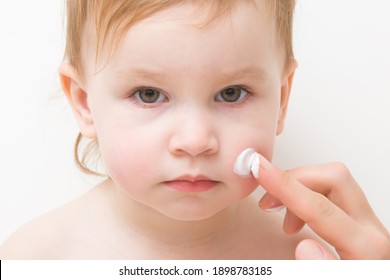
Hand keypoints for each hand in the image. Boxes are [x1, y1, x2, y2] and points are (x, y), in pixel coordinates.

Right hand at [255, 156, 389, 258]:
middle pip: (335, 178)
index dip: (286, 186)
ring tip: (276, 212)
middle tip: (266, 200)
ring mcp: (367, 225)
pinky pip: (332, 193)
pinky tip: (293, 219)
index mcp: (367, 251)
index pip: (320, 207)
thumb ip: (320, 272)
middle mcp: (372, 231)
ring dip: (298, 188)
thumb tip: (305, 247)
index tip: (260, 170)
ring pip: (333, 181)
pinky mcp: (359, 224)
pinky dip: (305, 196)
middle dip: (294, 180)